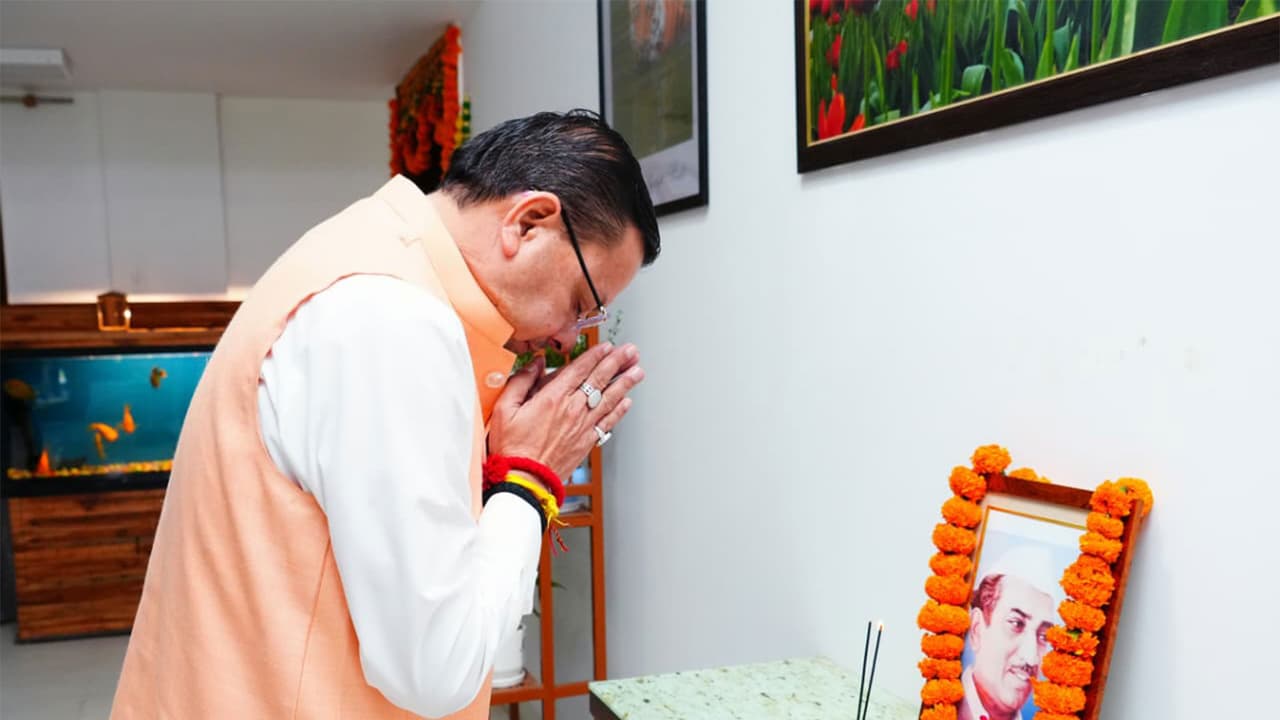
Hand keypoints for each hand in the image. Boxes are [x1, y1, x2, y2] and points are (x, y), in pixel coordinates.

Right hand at [489, 342, 643, 479]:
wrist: (525, 481)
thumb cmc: (512, 448)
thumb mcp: (504, 409)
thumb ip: (520, 382)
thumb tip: (536, 364)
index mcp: (552, 398)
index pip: (579, 369)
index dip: (595, 355)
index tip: (607, 346)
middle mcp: (572, 410)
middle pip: (600, 380)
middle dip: (618, 362)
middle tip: (632, 351)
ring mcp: (582, 426)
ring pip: (609, 399)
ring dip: (625, 383)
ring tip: (638, 371)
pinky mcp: (586, 442)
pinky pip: (608, 422)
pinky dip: (619, 410)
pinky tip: (627, 402)